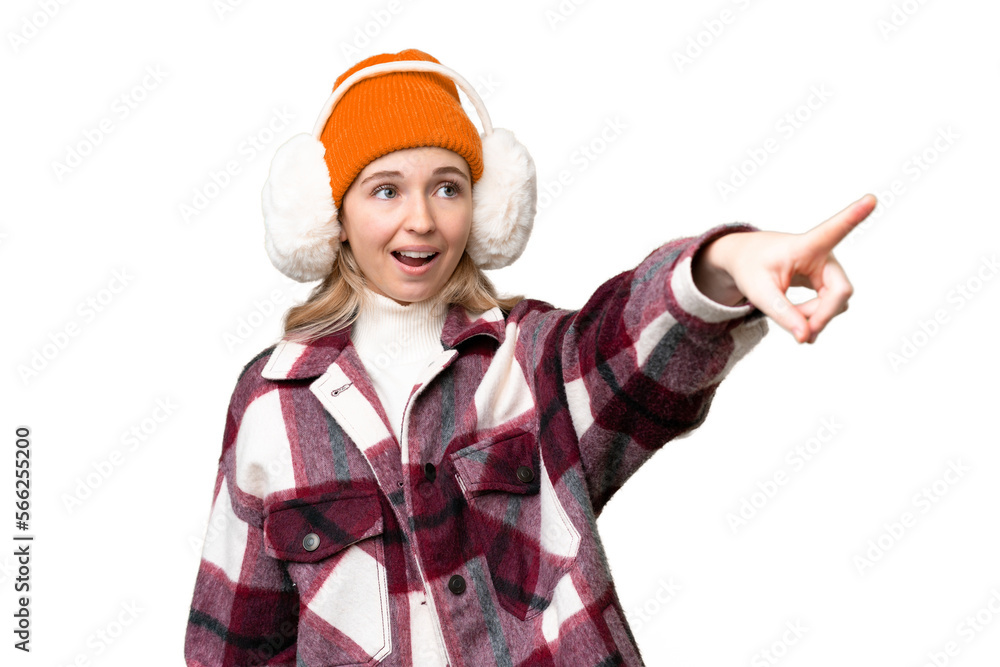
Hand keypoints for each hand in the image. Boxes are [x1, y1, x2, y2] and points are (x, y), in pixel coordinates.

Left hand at [692, 193, 876, 343]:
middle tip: (801, 335)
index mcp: (807, 245)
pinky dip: (814, 318)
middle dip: (821, 315)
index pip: (833, 231)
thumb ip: (782, 314)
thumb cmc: (752, 268)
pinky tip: (801, 322)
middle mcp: (824, 254)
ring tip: (790, 316)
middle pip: (840, 292)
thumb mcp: (758, 292)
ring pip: (836, 303)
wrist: (747, 261)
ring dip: (814, 317)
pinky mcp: (828, 282)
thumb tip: (807, 337)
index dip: (853, 216)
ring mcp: (829, 269)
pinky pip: (830, 307)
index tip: (871, 199)